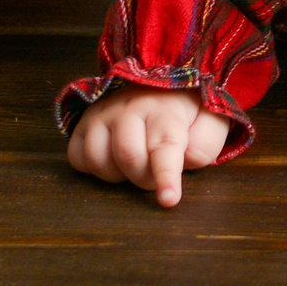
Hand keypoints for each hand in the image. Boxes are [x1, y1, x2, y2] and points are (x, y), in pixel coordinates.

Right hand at [68, 86, 231, 207]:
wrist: (159, 85)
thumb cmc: (186, 113)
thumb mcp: (209, 124)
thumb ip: (204, 144)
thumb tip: (184, 161)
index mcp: (165, 110)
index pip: (164, 145)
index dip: (166, 176)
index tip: (169, 200)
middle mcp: (128, 108)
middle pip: (128, 158)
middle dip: (146, 178)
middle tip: (159, 173)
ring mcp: (101, 115)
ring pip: (98, 160)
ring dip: (118, 174)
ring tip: (137, 162)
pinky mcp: (81, 124)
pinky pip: (77, 158)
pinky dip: (93, 167)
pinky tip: (113, 159)